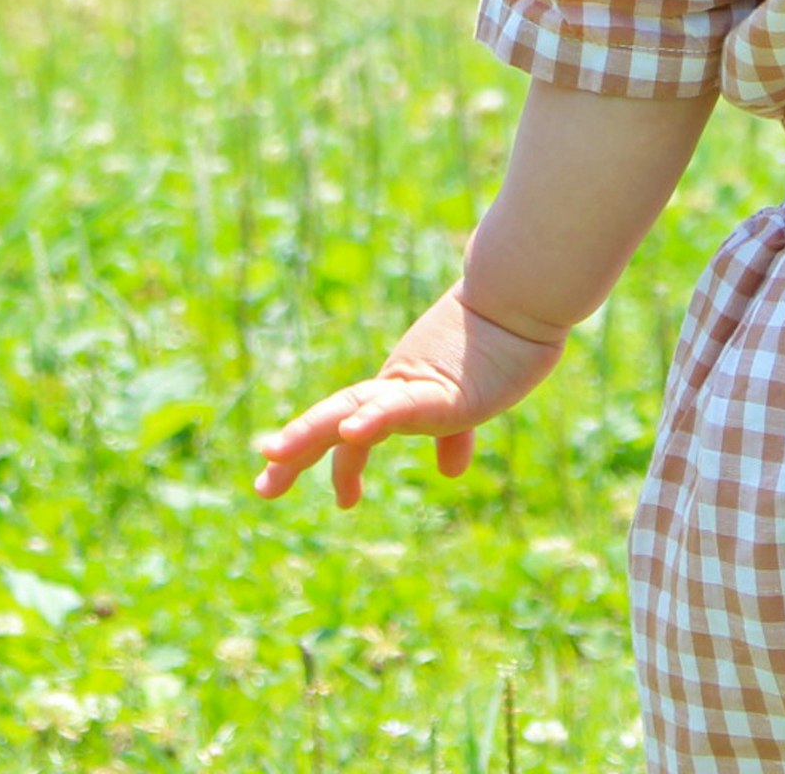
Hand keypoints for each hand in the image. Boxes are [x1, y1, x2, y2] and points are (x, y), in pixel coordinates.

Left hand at [252, 284, 562, 507]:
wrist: (522, 297)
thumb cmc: (501, 345)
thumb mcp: (470, 402)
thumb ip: (454, 435)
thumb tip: (449, 471)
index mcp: (398, 393)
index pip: (347, 426)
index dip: (319, 455)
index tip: (292, 483)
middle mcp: (394, 388)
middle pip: (332, 420)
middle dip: (295, 452)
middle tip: (261, 486)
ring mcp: (414, 387)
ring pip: (351, 410)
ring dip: (310, 432)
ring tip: (275, 454)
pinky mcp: (442, 391)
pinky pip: (400, 407)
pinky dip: (373, 419)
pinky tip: (351, 433)